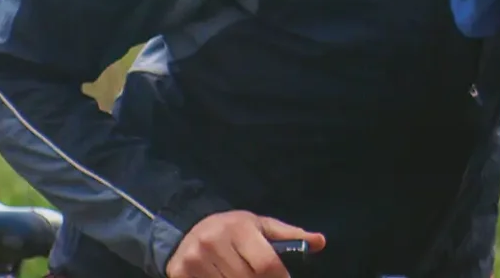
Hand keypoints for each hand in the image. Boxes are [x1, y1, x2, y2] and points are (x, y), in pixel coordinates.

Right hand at [166, 211, 322, 277]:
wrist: (187, 229)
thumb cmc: (232, 228)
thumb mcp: (261, 226)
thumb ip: (290, 236)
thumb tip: (320, 242)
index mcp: (238, 228)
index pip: (265, 264)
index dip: (279, 277)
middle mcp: (214, 243)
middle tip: (261, 277)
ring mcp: (194, 261)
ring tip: (243, 274)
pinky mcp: (179, 275)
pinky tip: (224, 277)